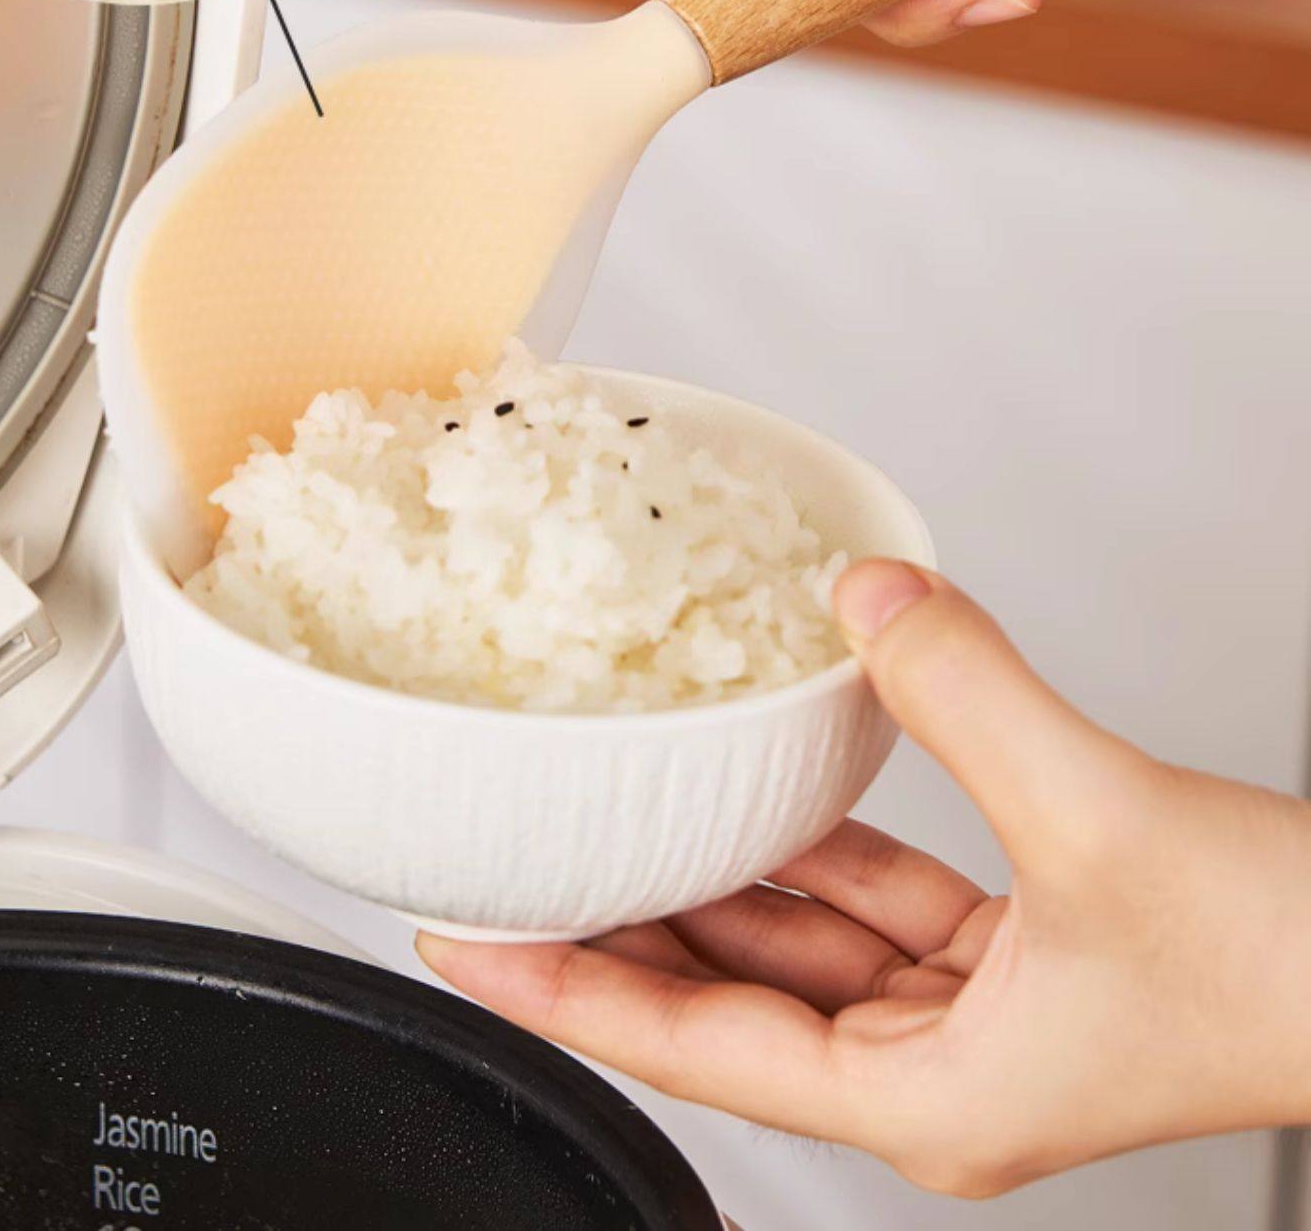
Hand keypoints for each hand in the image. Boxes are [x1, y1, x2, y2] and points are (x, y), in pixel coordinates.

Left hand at [419, 560, 1310, 1197]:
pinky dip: (823, 841)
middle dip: (624, 922)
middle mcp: (934, 1074)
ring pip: (803, 944)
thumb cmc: (1284, 970)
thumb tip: (870, 599)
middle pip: (730, 997)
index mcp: (929, 1100)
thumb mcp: (1098, 818)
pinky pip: (878, 902)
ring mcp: (975, 1021)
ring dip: (720, 872)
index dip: (568, 985)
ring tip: (619, 805)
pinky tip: (773, 777)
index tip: (469, 936)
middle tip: (519, 853)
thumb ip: (968, 693)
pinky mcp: (1019, 962)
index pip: (696, 1045)